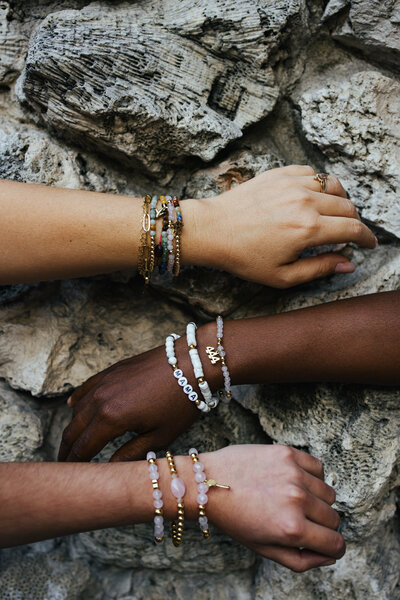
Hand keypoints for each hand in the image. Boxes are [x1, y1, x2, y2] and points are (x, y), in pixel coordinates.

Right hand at [58, 342, 199, 461]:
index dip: (74, 463)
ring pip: (78, 408)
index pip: (83, 447)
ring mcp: (104, 382)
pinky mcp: (112, 370)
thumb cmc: (181, 401)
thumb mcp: (160, 436)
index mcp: (111, 418)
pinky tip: (72, 406)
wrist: (191, 363)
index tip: (71, 477)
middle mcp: (100, 399)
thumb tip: (111, 468)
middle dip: (67, 449)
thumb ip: (131, 454)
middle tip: (65, 464)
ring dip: (73, 427)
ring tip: (72, 443)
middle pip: (74, 429)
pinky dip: (77, 399)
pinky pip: (86, 387)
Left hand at [187, 164, 376, 286]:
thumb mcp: (282, 275)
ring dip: (341, 200)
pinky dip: (321, 184)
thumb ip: (319, 269)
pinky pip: (313, 173)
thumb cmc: (244, 256)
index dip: (366, 238)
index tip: (369, 244)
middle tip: (348, 234)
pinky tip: (314, 196)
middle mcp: (305, 202)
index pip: (353, 229)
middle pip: (348, 207)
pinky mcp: (280, 174)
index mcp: (308, 229)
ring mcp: (292, 184)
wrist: (213, 229)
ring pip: (334, 185)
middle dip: (354, 222)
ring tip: (335, 214)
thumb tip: (348, 264)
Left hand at [199, 444, 344, 570]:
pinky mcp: (288, 453)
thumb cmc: (234, 518)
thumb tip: (329, 556)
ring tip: (293, 500)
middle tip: (300, 521)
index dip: (333, 548)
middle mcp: (296, 500)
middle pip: (334, 518)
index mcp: (291, 529)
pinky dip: (312, 476)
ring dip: (317, 500)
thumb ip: (301, 560)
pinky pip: (318, 467)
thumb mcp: (264, 549)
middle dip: (322, 525)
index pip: (336, 543)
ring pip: (329, 493)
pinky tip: (295, 481)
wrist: (208, 483)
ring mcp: (293, 474)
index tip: (326, 544)